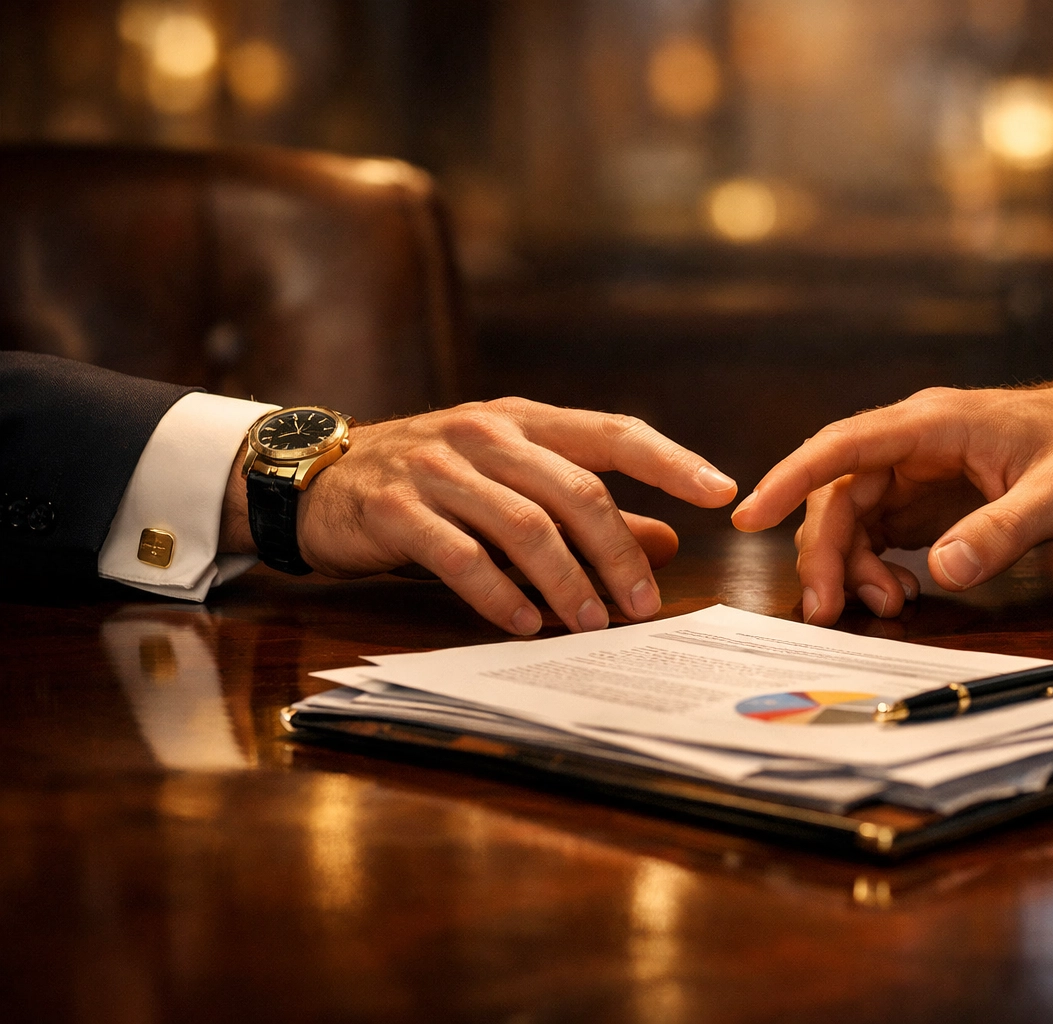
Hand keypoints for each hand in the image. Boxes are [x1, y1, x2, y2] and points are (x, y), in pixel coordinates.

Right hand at [223, 398, 735, 633]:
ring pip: (524, 526)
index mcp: (526, 421)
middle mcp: (487, 434)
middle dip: (618, 553)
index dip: (671, 460)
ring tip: (591, 624)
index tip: (722, 492)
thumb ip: (588, 512)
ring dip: (566, 582)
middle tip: (645, 605)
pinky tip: (525, 623)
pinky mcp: (397, 508)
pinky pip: (460, 555)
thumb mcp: (513, 485)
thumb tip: (668, 542)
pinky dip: (498, 594)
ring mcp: (439, 467)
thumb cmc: (435, 485)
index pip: (614, 432)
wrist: (318, 480)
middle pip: (575, 491)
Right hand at [731, 340, 1052, 624]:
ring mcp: (911, 470)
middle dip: (824, 553)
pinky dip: (875, 568)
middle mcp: (909, 442)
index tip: (749, 514)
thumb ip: (1001, 532)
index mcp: (932, 424)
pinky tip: (903, 594)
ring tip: (890, 607)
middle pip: (838, 493)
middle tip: (828, 612)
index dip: (792, 477)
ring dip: (851, 566)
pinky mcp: (919, 498)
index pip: (845, 445)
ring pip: (850, 516)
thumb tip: (941, 572)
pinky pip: (875, 533)